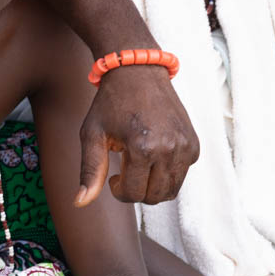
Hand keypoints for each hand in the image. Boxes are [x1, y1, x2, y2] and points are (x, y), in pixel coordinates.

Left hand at [77, 65, 199, 204]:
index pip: (134, 194)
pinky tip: (151, 155)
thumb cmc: (110, 103)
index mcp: (143, 148)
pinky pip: (181, 174)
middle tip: (122, 173)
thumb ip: (89, 171)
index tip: (111, 177)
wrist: (138, 72)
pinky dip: (166, 174)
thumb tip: (79, 203)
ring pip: (171, 190)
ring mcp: (186, 146)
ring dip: (151, 186)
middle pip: (154, 197)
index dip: (118, 192)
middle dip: (135, 192)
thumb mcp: (92, 135)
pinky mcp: (194, 144)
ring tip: (136, 165)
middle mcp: (170, 149)